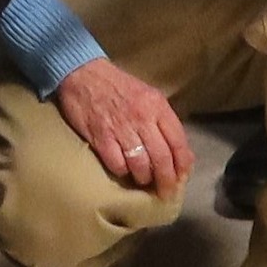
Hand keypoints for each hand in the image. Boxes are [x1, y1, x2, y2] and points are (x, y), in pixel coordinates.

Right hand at [50, 57, 191, 194]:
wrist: (83, 73)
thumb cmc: (118, 86)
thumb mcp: (148, 96)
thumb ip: (164, 122)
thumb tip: (181, 153)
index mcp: (157, 106)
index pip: (178, 142)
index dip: (182, 165)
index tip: (181, 178)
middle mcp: (142, 118)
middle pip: (161, 159)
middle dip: (166, 181)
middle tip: (165, 192)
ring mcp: (121, 128)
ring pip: (141, 165)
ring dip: (143, 178)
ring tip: (142, 181)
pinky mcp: (100, 137)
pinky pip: (117, 164)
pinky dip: (122, 171)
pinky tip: (122, 170)